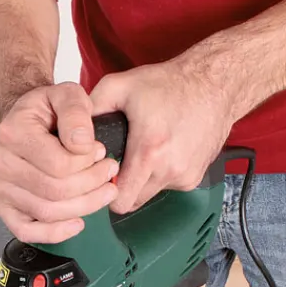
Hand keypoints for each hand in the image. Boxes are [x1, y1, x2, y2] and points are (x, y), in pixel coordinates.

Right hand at [0, 82, 119, 242]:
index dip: (89, 163)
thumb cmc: (45, 111)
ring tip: (103, 192)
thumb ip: (76, 112)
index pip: (59, 164)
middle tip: (109, 172)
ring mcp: (0, 188)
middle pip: (55, 192)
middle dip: (92, 185)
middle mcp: (1, 163)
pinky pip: (27, 231)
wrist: (23, 121)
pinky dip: (54, 233)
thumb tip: (83, 144)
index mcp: (13, 133)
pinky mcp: (4, 207)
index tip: (100, 151)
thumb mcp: (65, 94)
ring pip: (47, 213)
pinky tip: (77, 222)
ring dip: (83, 207)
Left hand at [90, 57, 236, 212]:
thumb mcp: (120, 86)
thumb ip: (89, 108)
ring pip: (150, 195)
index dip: (104, 192)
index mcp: (150, 150)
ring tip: (141, 152)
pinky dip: (160, 175)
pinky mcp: (196, 177)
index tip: (101, 177)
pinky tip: (162, 151)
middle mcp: (170, 169)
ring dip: (141, 181)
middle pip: (132, 202)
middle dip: (121, 188)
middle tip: (116, 165)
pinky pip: (168, 186)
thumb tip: (70, 130)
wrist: (215, 84)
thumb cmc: (171, 84)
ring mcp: (186, 176)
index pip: (119, 200)